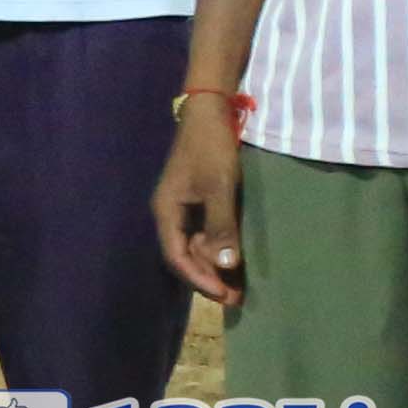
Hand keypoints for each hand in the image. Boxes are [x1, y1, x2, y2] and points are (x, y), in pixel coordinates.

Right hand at [153, 103, 248, 309]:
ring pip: (197, 246)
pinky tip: (238, 256)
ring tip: (240, 284)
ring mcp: (185, 207)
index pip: (177, 257)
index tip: (225, 295)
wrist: (211, 109)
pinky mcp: (199, 199)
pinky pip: (206, 232)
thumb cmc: (211, 147)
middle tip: (237, 298)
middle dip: (210, 277)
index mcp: (167, 211)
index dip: (200, 279)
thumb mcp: (218, 186)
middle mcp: (171, 213)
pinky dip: (220, 247)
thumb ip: (220, 225)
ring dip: (216, 265)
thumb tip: (226, 265)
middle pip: (186, 256)